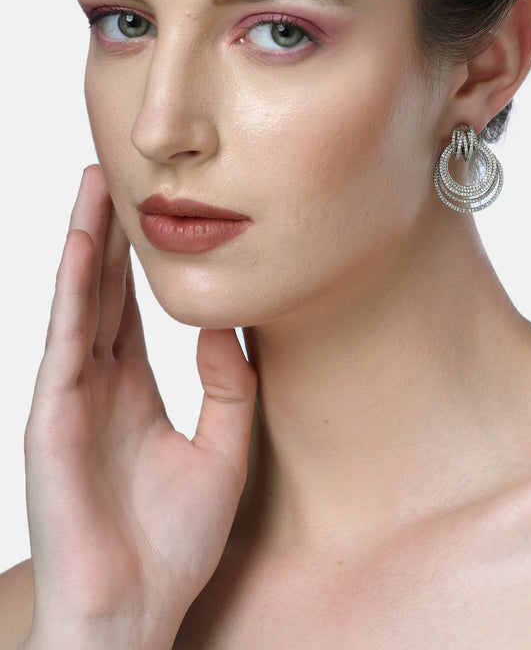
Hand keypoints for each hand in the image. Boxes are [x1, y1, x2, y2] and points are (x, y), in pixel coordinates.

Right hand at [22, 165, 255, 648]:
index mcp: (134, 393)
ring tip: (94, 188)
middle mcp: (98, 386)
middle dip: (109, 233)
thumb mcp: (224, 450)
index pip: (131, 309)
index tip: (148, 209)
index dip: (137, 259)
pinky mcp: (54, 419)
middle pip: (103, 292)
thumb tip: (224, 324)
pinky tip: (84, 248)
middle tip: (115, 173)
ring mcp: (72, 399)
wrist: (137, 612)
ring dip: (86, 243)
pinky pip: (66, 342)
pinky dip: (74, 291)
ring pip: (80, 303)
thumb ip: (228, 385)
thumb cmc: (172, 545)